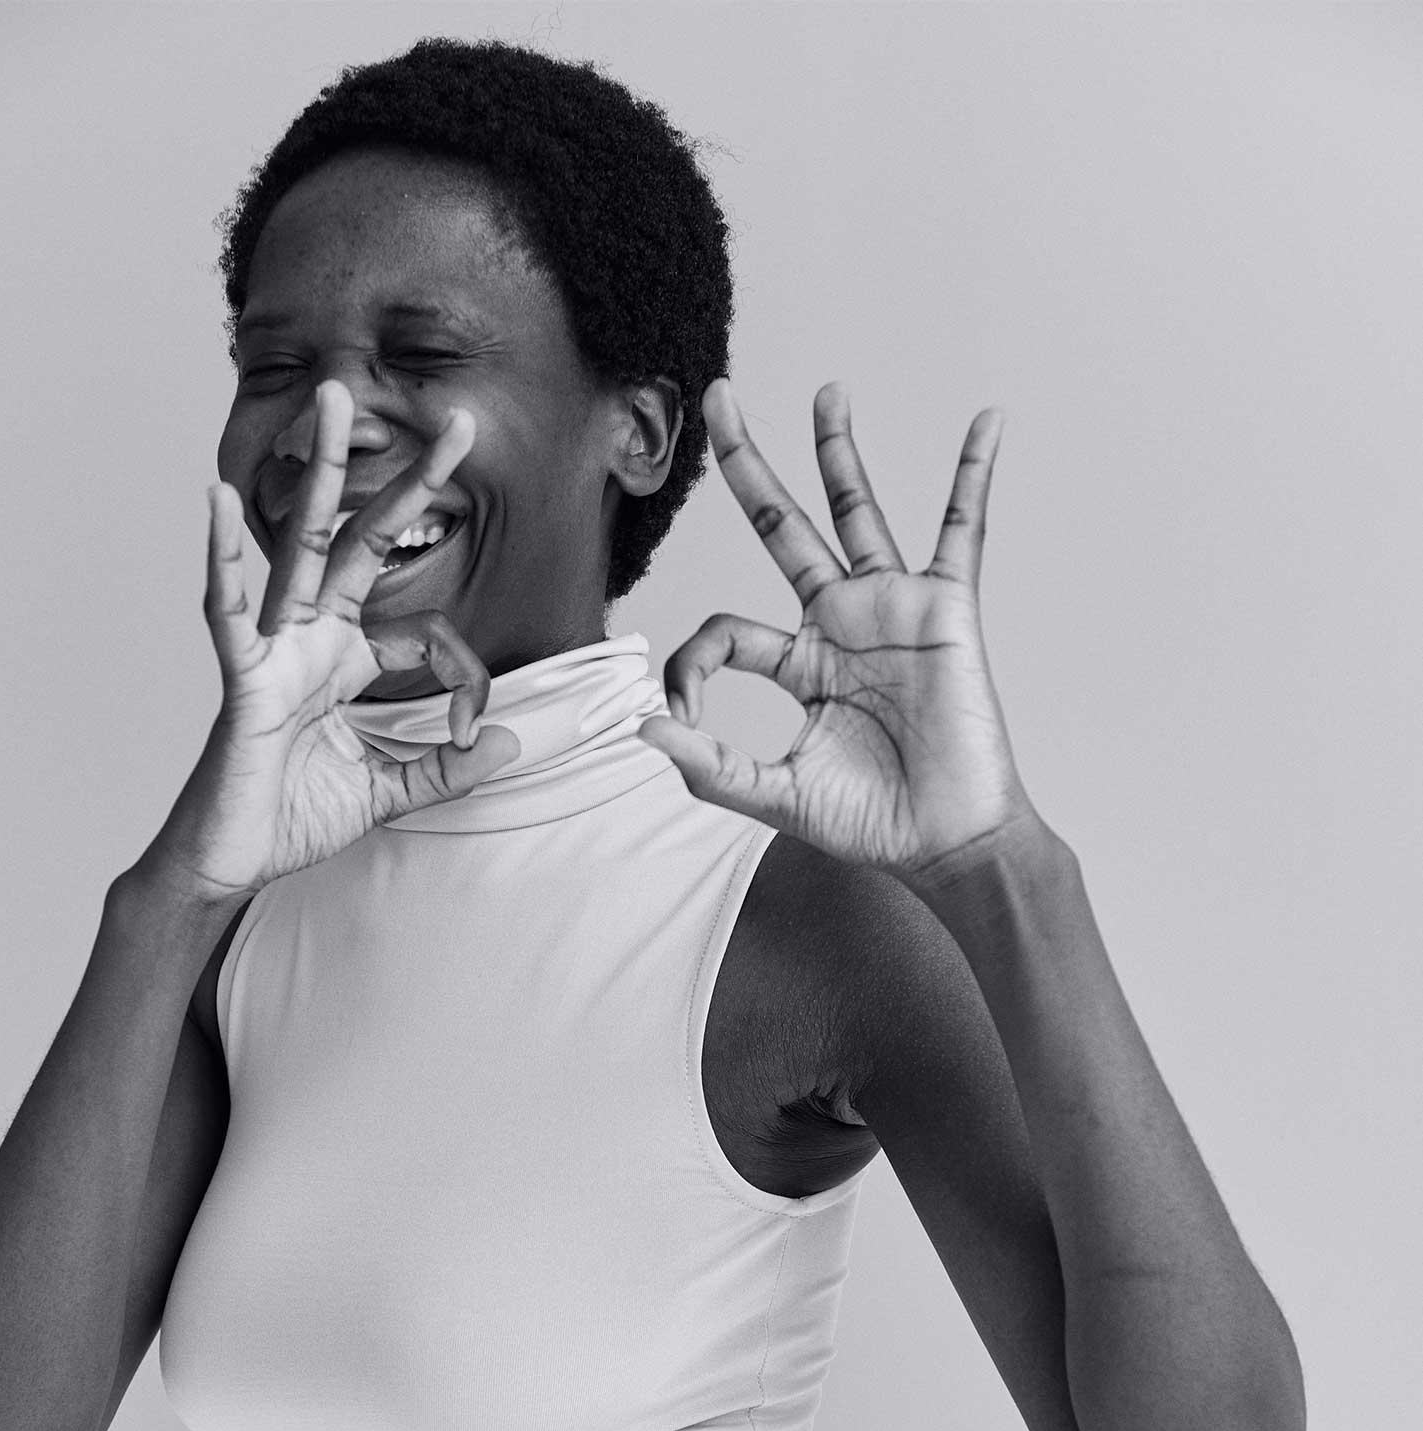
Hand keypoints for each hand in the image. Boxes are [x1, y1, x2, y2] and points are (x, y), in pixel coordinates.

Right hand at [141, 381, 519, 906]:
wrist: (231, 862)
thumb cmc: (292, 816)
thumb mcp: (389, 792)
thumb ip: (447, 768)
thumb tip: (509, 744)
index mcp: (349, 660)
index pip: (428, 632)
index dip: (464, 676)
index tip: (471, 727)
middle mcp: (314, 639)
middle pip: (367, 540)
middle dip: (409, 481)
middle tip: (455, 421)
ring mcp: (276, 649)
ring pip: (303, 544)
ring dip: (323, 472)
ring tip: (333, 399)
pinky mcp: (241, 677)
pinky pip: (228, 609)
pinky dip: (220, 557)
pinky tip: (216, 501)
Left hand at [636, 379, 1043, 885]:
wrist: (949, 843)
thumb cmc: (874, 824)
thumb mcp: (777, 795)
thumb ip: (710, 764)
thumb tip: (641, 726)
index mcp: (799, 663)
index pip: (725, 631)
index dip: (689, 664)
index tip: (682, 711)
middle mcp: (840, 623)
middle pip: (781, 526)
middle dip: (748, 464)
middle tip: (719, 396)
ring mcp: (891, 609)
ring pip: (856, 511)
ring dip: (838, 450)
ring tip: (825, 390)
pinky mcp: (945, 608)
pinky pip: (961, 528)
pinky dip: (973, 475)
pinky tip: (986, 423)